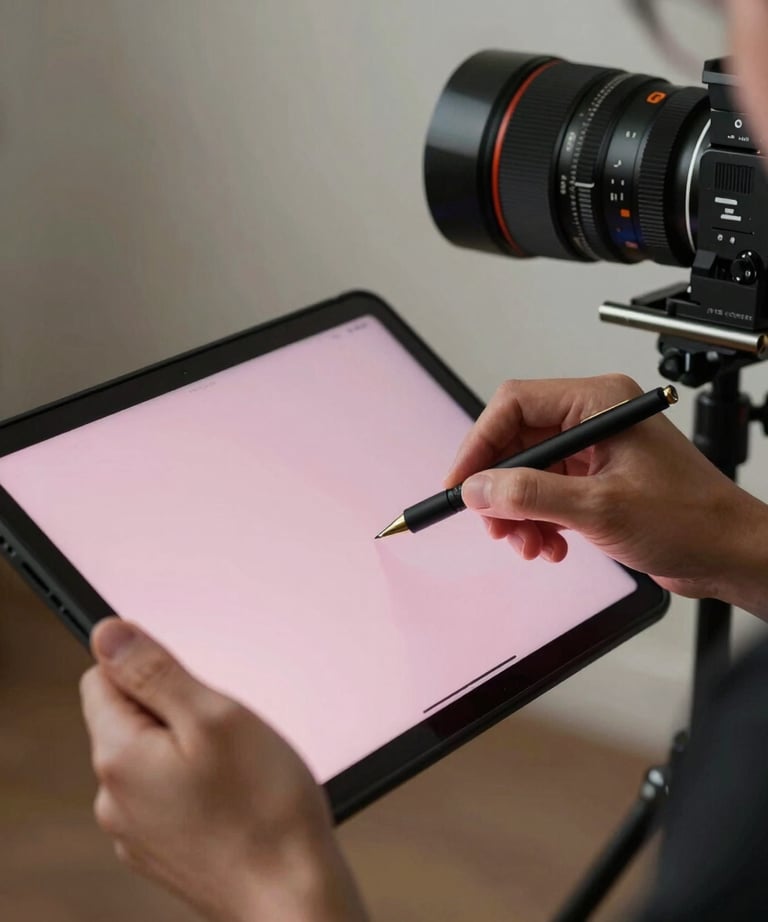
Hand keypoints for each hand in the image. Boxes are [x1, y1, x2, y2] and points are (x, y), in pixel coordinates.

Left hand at [80, 619, 366, 921]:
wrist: (292, 897)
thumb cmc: (264, 807)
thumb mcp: (214, 716)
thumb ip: (154, 671)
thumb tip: (107, 633)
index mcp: (119, 757)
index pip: (101, 678)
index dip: (149, 668)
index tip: (195, 686)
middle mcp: (114, 798)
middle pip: (128, 718)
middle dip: (175, 709)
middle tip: (228, 729)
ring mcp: (136, 831)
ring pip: (152, 757)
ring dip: (189, 747)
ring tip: (239, 767)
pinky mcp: (162, 851)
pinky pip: (167, 794)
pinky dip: (196, 783)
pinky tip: (235, 797)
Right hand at [446, 374, 767, 617]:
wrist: (727, 554)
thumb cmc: (690, 518)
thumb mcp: (599, 507)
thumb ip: (530, 495)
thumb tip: (478, 489)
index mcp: (599, 403)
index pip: (514, 405)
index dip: (480, 444)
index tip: (461, 482)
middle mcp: (594, 420)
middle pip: (517, 442)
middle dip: (500, 488)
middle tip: (492, 523)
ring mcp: (594, 451)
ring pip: (528, 473)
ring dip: (518, 512)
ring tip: (527, 543)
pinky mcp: (595, 480)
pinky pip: (546, 495)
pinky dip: (538, 522)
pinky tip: (550, 546)